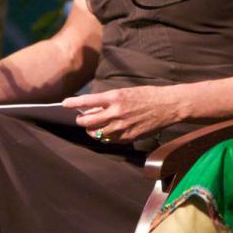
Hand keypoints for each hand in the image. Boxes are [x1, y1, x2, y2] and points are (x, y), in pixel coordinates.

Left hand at [64, 86, 182, 143]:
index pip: (86, 101)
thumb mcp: (125, 92)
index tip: (64, 104)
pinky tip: (106, 132)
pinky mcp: (128, 137)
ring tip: (93, 127)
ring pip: (96, 133)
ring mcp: (122, 126)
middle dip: (81, 120)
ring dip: (91, 130)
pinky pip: (109, 140)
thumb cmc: (147, 95)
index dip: (72, 103)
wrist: (168, 106)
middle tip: (81, 118)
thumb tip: (92, 108)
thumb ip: (108, 100)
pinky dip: (104, 137)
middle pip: (87, 122)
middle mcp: (116, 112)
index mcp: (114, 97)